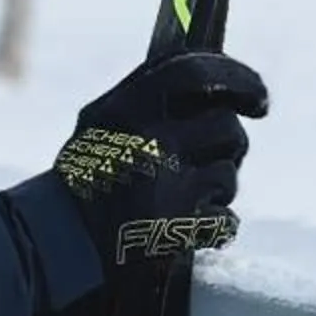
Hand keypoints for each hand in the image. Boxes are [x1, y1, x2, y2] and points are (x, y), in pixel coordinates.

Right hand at [52, 51, 269, 274]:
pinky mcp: (177, 228)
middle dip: (232, 144)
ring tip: (189, 198)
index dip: (238, 77)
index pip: (194, 70)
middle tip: (223, 154)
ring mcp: (165, 185)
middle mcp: (148, 139)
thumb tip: (209, 80)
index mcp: (125, 107)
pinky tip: (193, 228)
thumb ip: (145, 99)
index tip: (258, 96)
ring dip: (220, 187)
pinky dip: (216, 226)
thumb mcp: (99, 123)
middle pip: (226, 125)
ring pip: (229, 174)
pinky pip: (226, 220)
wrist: (57, 245)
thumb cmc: (83, 180)